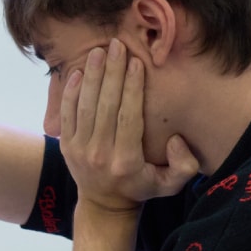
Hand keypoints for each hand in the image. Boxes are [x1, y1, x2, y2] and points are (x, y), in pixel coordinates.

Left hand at [60, 39, 197, 214]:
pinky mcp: (66, 145)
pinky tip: (77, 72)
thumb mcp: (171, 184)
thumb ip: (184, 165)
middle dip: (111, 72)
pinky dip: (70, 92)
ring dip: (90, 76)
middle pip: (105, 105)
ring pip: (84, 106)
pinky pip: (67, 113)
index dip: (132, 88)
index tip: (136, 63)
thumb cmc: (143, 187)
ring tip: (97, 51)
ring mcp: (79, 149)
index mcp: (126, 160)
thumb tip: (176, 139)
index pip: (129, 116)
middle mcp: (100, 154)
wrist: (104, 205)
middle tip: (116, 45)